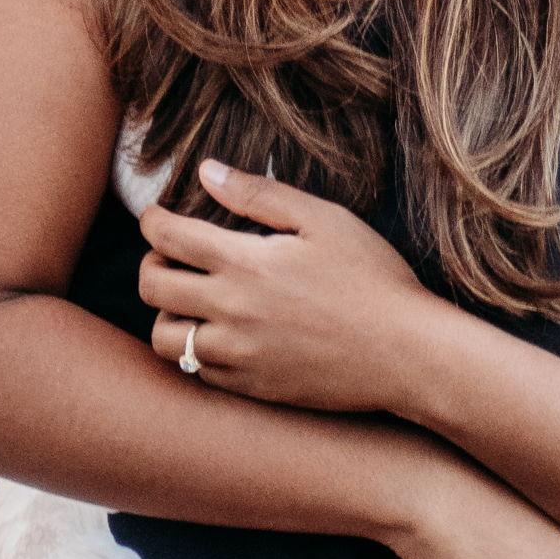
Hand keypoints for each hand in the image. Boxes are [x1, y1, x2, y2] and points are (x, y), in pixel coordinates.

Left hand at [134, 161, 442, 416]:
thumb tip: (206, 171)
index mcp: (245, 263)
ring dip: (168, 313)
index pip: (166, 236)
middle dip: (152, 262)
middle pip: (152, 286)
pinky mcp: (250, 387)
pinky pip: (196, 371)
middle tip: (171, 256)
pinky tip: (221, 333)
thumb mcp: (324, 220)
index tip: (157, 215)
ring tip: (191, 300)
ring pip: (164, 338)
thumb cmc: (373, 278)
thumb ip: (259, 195)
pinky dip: (195, 350)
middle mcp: (230, 311)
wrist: (407, 354)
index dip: (152, 220)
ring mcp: (237, 355)